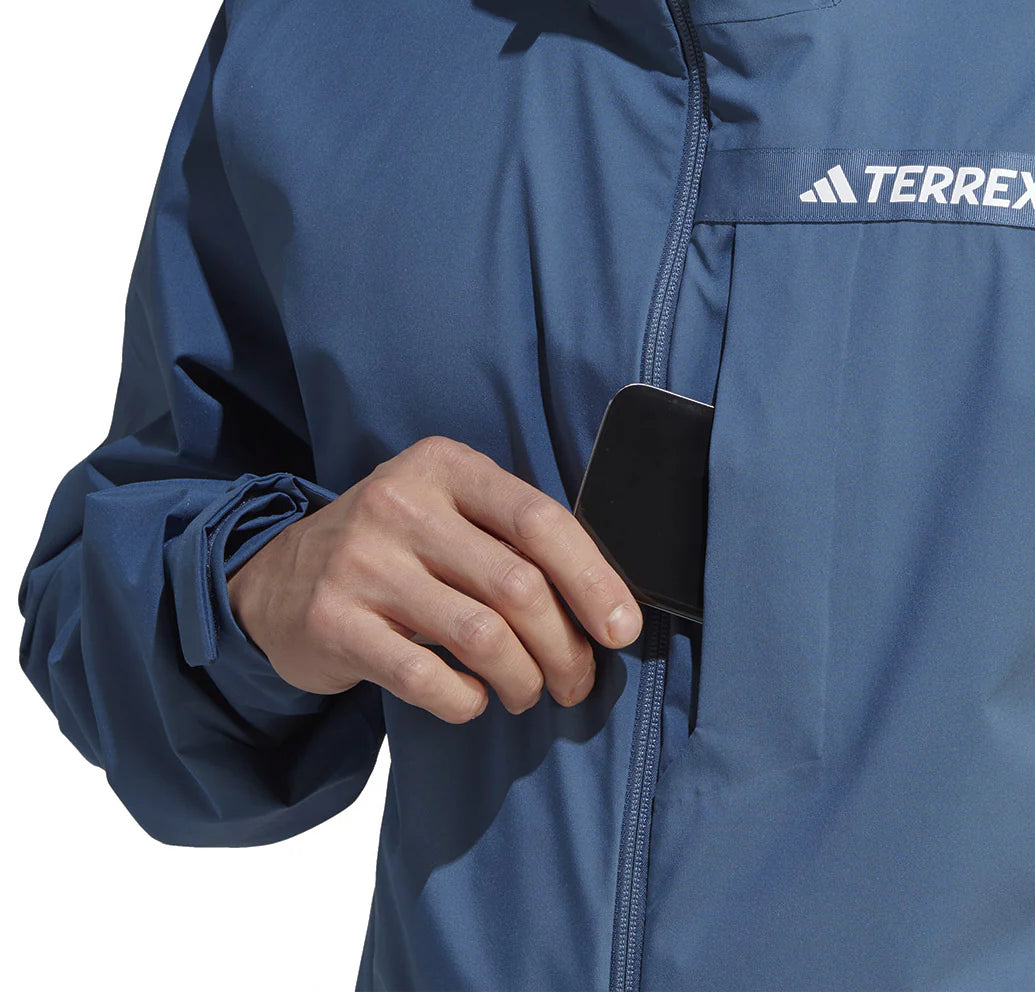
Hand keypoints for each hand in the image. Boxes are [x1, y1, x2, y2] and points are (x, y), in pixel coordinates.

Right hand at [225, 436, 643, 722]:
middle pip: (518, 585)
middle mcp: (401, 504)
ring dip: (523, 680)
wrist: (280, 578)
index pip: (539, 520)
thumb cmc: (394, 549)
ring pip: (482, 636)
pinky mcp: (333, 620)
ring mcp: (362, 562)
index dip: (593, 578)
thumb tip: (602, 604)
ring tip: (527, 693)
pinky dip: (465, 701)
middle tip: (576, 681)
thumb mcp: (446, 512)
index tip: (622, 629)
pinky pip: (425, 677)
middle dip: (565, 648)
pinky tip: (472, 699)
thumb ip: (511, 537)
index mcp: (444, 467)